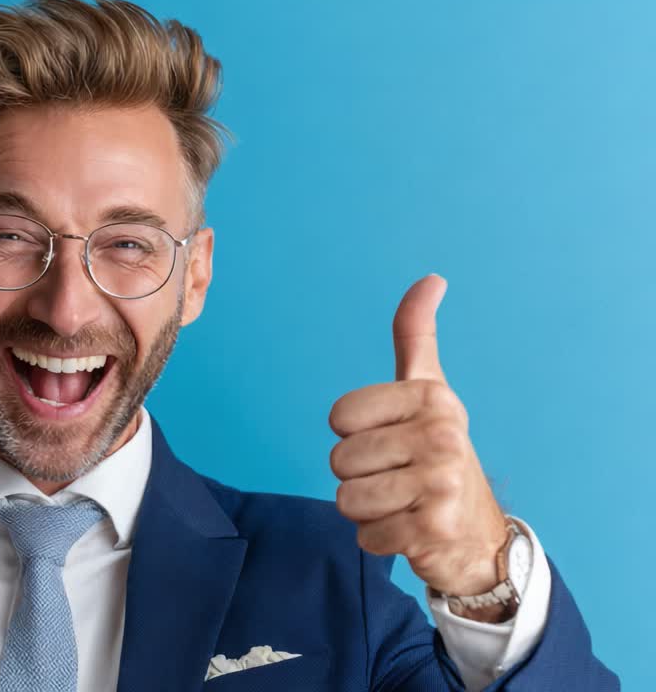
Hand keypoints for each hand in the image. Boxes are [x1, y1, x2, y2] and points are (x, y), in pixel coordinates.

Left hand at [328, 274, 507, 599]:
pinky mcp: (435, 528)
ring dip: (365, 509)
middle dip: (358, 476)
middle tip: (397, 477)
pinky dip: (378, 539)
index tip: (388, 438)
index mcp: (431, 397)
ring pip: (347, 499)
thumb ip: (416, 336)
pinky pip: (366, 535)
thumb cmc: (435, 453)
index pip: (339, 416)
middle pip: (339, 459)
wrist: (477, 531)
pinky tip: (409, 530)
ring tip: (401, 502)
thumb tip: (431, 278)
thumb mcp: (427, 390)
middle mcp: (442, 434)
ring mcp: (442, 482)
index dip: (352, 434)